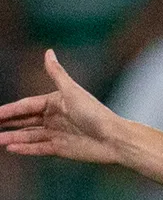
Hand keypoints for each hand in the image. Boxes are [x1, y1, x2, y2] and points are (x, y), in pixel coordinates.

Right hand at [0, 50, 121, 163]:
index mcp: (55, 102)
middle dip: (6, 124)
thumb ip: (57, 74)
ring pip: (28, 135)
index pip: (26, 106)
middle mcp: (54, 117)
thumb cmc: (95, 113)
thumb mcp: (72, 92)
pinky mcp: (61, 148)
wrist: (115, 139)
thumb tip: (48, 51)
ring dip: (12, 138)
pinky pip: (38, 147)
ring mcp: (57, 133)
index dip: (8, 110)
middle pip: (24, 121)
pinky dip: (25, 148)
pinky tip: (11, 149)